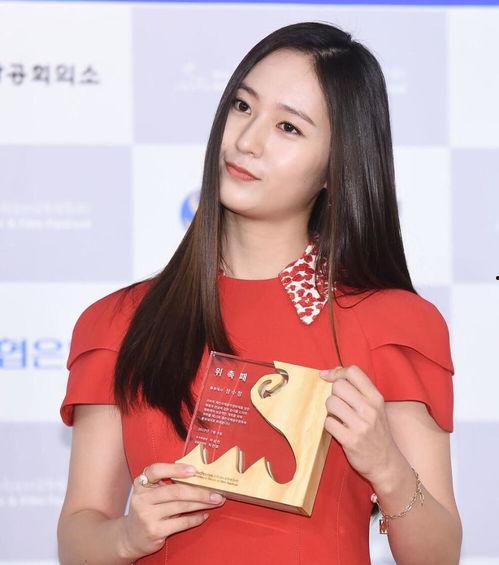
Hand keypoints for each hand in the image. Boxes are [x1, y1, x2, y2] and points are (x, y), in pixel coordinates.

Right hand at [121, 462, 225, 559]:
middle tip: (216, 492)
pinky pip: (181, 522)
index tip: (194, 470)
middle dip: (199, 491)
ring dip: (201, 503)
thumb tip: (198, 476)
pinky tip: (204, 515)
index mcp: (141, 483)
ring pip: (181, 506)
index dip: (175, 469)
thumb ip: (165, 483)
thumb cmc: (147, 509)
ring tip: (215, 501)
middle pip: (175, 491)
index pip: (156, 470)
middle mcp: (142, 498)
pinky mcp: (154, 531)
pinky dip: (195, 518)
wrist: (130, 536)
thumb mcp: (150, 493)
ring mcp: (147, 515)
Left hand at [320, 365, 401, 483]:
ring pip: (331, 402)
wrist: (386, 463)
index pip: (353, 371)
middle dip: (334, 394)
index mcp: (376, 398)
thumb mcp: (375, 407)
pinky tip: (338, 430)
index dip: (337, 372)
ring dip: (330, 411)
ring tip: (339, 418)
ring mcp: (361, 425)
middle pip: (338, 386)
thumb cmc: (377, 432)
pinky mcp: (350, 440)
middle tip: (340, 406)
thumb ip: (358, 389)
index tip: (328, 377)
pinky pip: (328, 422)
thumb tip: (332, 371)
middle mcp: (370, 409)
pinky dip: (329, 426)